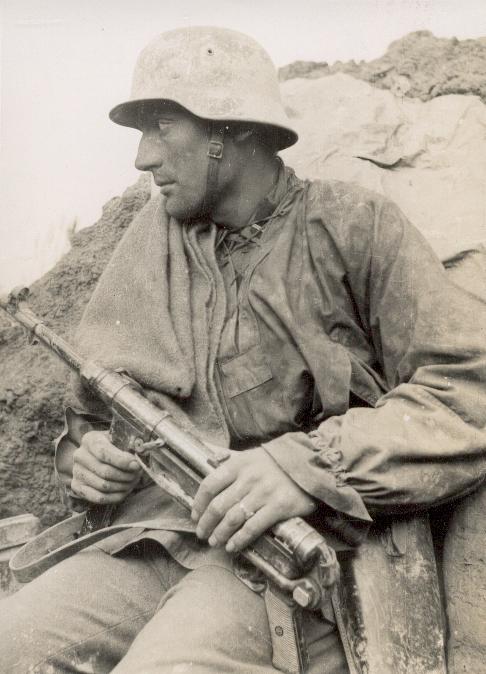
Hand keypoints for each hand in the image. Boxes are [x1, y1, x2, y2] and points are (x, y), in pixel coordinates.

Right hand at [71, 430, 141, 503]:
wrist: (98, 456)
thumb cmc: (114, 447)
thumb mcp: (120, 440)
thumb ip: (129, 446)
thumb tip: (138, 459)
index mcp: (90, 440)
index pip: (104, 453)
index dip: (122, 461)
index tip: (136, 465)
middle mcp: (80, 455)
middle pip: (105, 472)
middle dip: (125, 475)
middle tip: (137, 475)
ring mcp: (76, 472)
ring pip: (103, 486)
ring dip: (122, 486)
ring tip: (132, 481)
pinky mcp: (77, 487)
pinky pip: (98, 498)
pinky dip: (115, 497)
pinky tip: (124, 491)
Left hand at [191, 447, 315, 552]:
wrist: (310, 464)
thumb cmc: (276, 462)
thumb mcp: (251, 456)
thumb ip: (231, 460)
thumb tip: (210, 460)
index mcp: (239, 464)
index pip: (210, 485)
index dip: (199, 503)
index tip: (195, 515)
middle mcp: (249, 478)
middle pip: (218, 505)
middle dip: (206, 523)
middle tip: (202, 534)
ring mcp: (264, 493)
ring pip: (233, 518)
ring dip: (220, 534)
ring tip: (215, 542)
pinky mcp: (279, 507)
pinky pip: (253, 527)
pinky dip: (239, 539)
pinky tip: (232, 546)